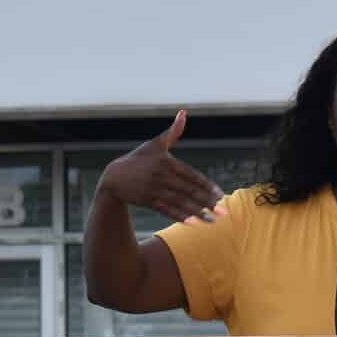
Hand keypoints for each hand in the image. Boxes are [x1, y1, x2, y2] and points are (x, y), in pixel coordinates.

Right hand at [97, 110, 225, 223]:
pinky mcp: (147, 201)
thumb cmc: (138, 158)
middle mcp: (161, 176)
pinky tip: (194, 223)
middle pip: (189, 191)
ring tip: (212, 221)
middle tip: (222, 212)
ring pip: (180, 203)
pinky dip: (180, 217)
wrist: (113, 176)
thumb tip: (184, 112)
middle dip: (207, 202)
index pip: (192, 176)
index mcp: (167, 162)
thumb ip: (173, 132)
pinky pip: (167, 210)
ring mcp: (154, 189)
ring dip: (197, 213)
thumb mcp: (155, 144)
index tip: (221, 196)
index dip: (207, 187)